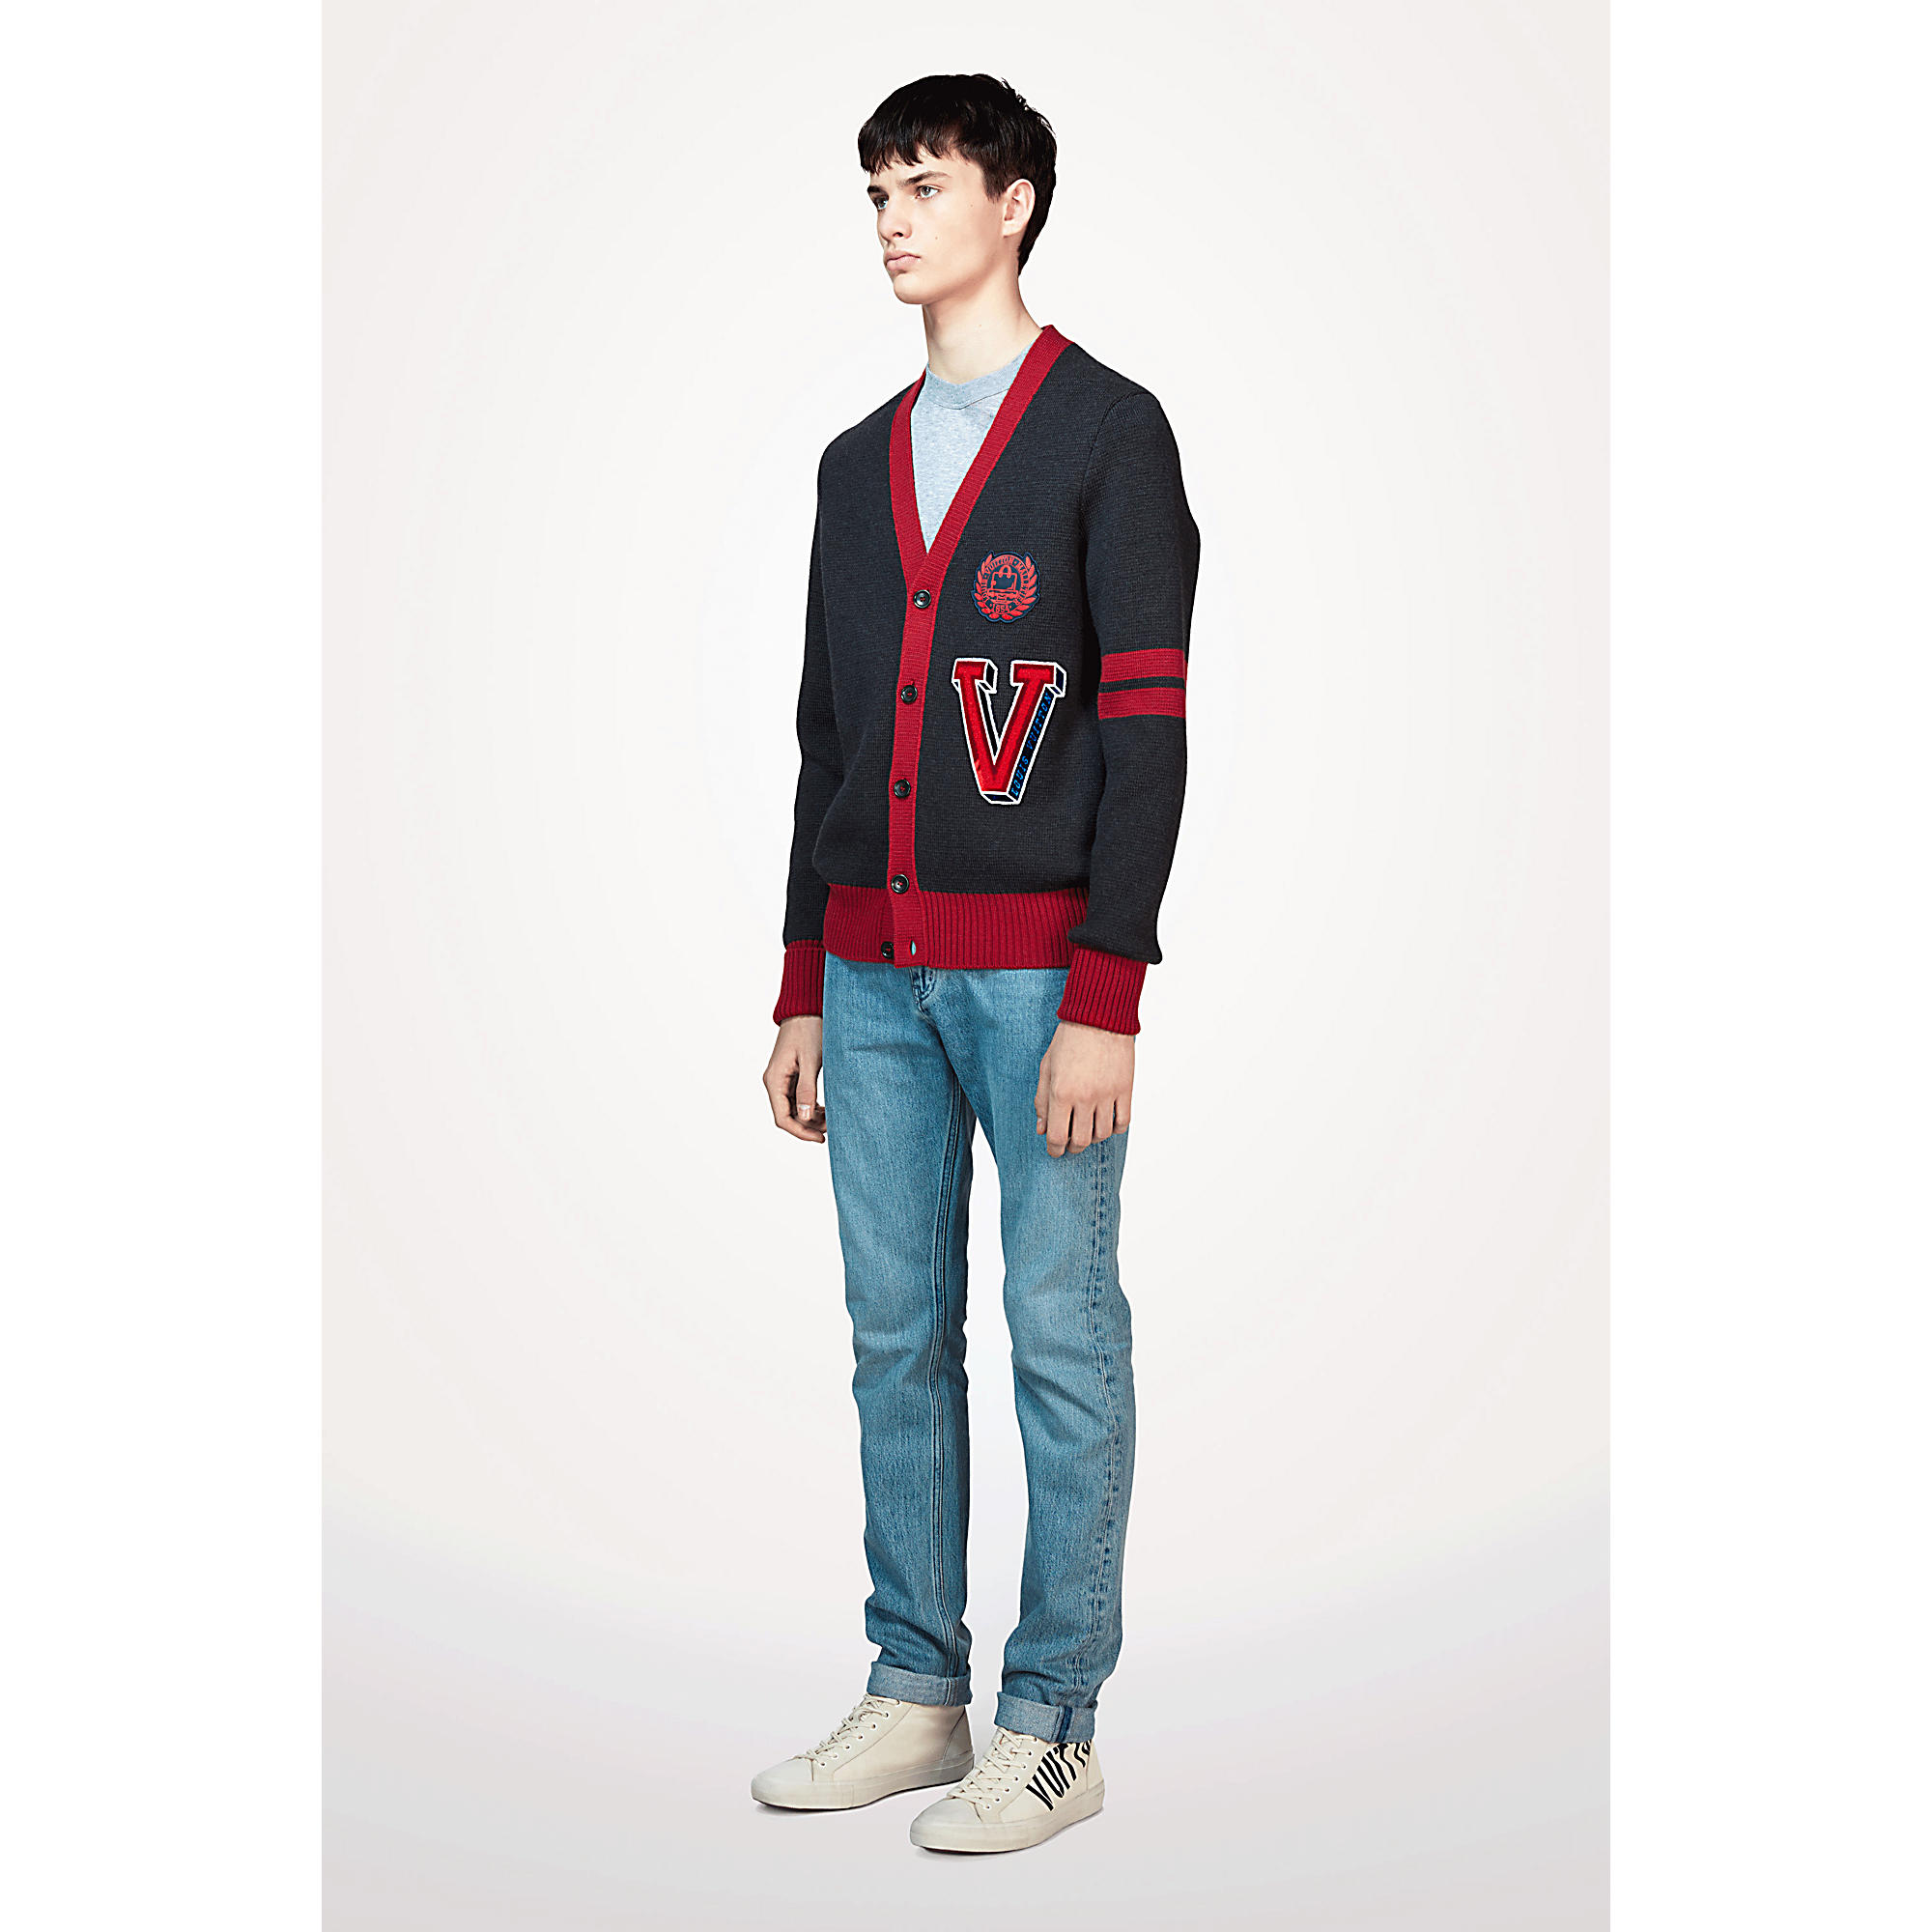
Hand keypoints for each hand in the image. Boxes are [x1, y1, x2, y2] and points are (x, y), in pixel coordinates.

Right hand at [764, 1016, 825, 1142]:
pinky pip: (797, 1098)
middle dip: (808, 1126)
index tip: (820, 1138)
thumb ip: (807, 1089)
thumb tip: (806, 1118)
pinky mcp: (791, 1075)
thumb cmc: (809, 1030)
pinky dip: (811, 1106)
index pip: (783, 1118)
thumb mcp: (811, 1060)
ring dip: (811, 1118)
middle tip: (831, 1128)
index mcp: (775, 1080)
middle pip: (787, 1116)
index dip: (801, 1132)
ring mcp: (782, 1079)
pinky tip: (825, 1109)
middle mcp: (774, 1082)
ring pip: (794, 1109)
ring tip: (831, 1119)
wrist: (806, 1009)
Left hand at [1034, 1019, 1132, 1156]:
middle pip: (1081, 1141)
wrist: (1099, 1017)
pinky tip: (1106, 1121)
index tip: (1054, 1150)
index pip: (1057, 1137)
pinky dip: (1114, 1128)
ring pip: (1102, 1134)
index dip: (1054, 1149)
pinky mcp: (1125, 1090)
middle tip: (1070, 1143)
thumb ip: (1042, 1100)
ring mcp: (1107, 1095)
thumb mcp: (1047, 1068)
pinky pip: (1123, 1122)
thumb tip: (1042, 1128)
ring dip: (1093, 1138)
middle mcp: (1085, 1098)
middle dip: (1072, 1147)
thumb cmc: (1069, 1040)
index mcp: (1061, 1093)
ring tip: (1087, 1129)